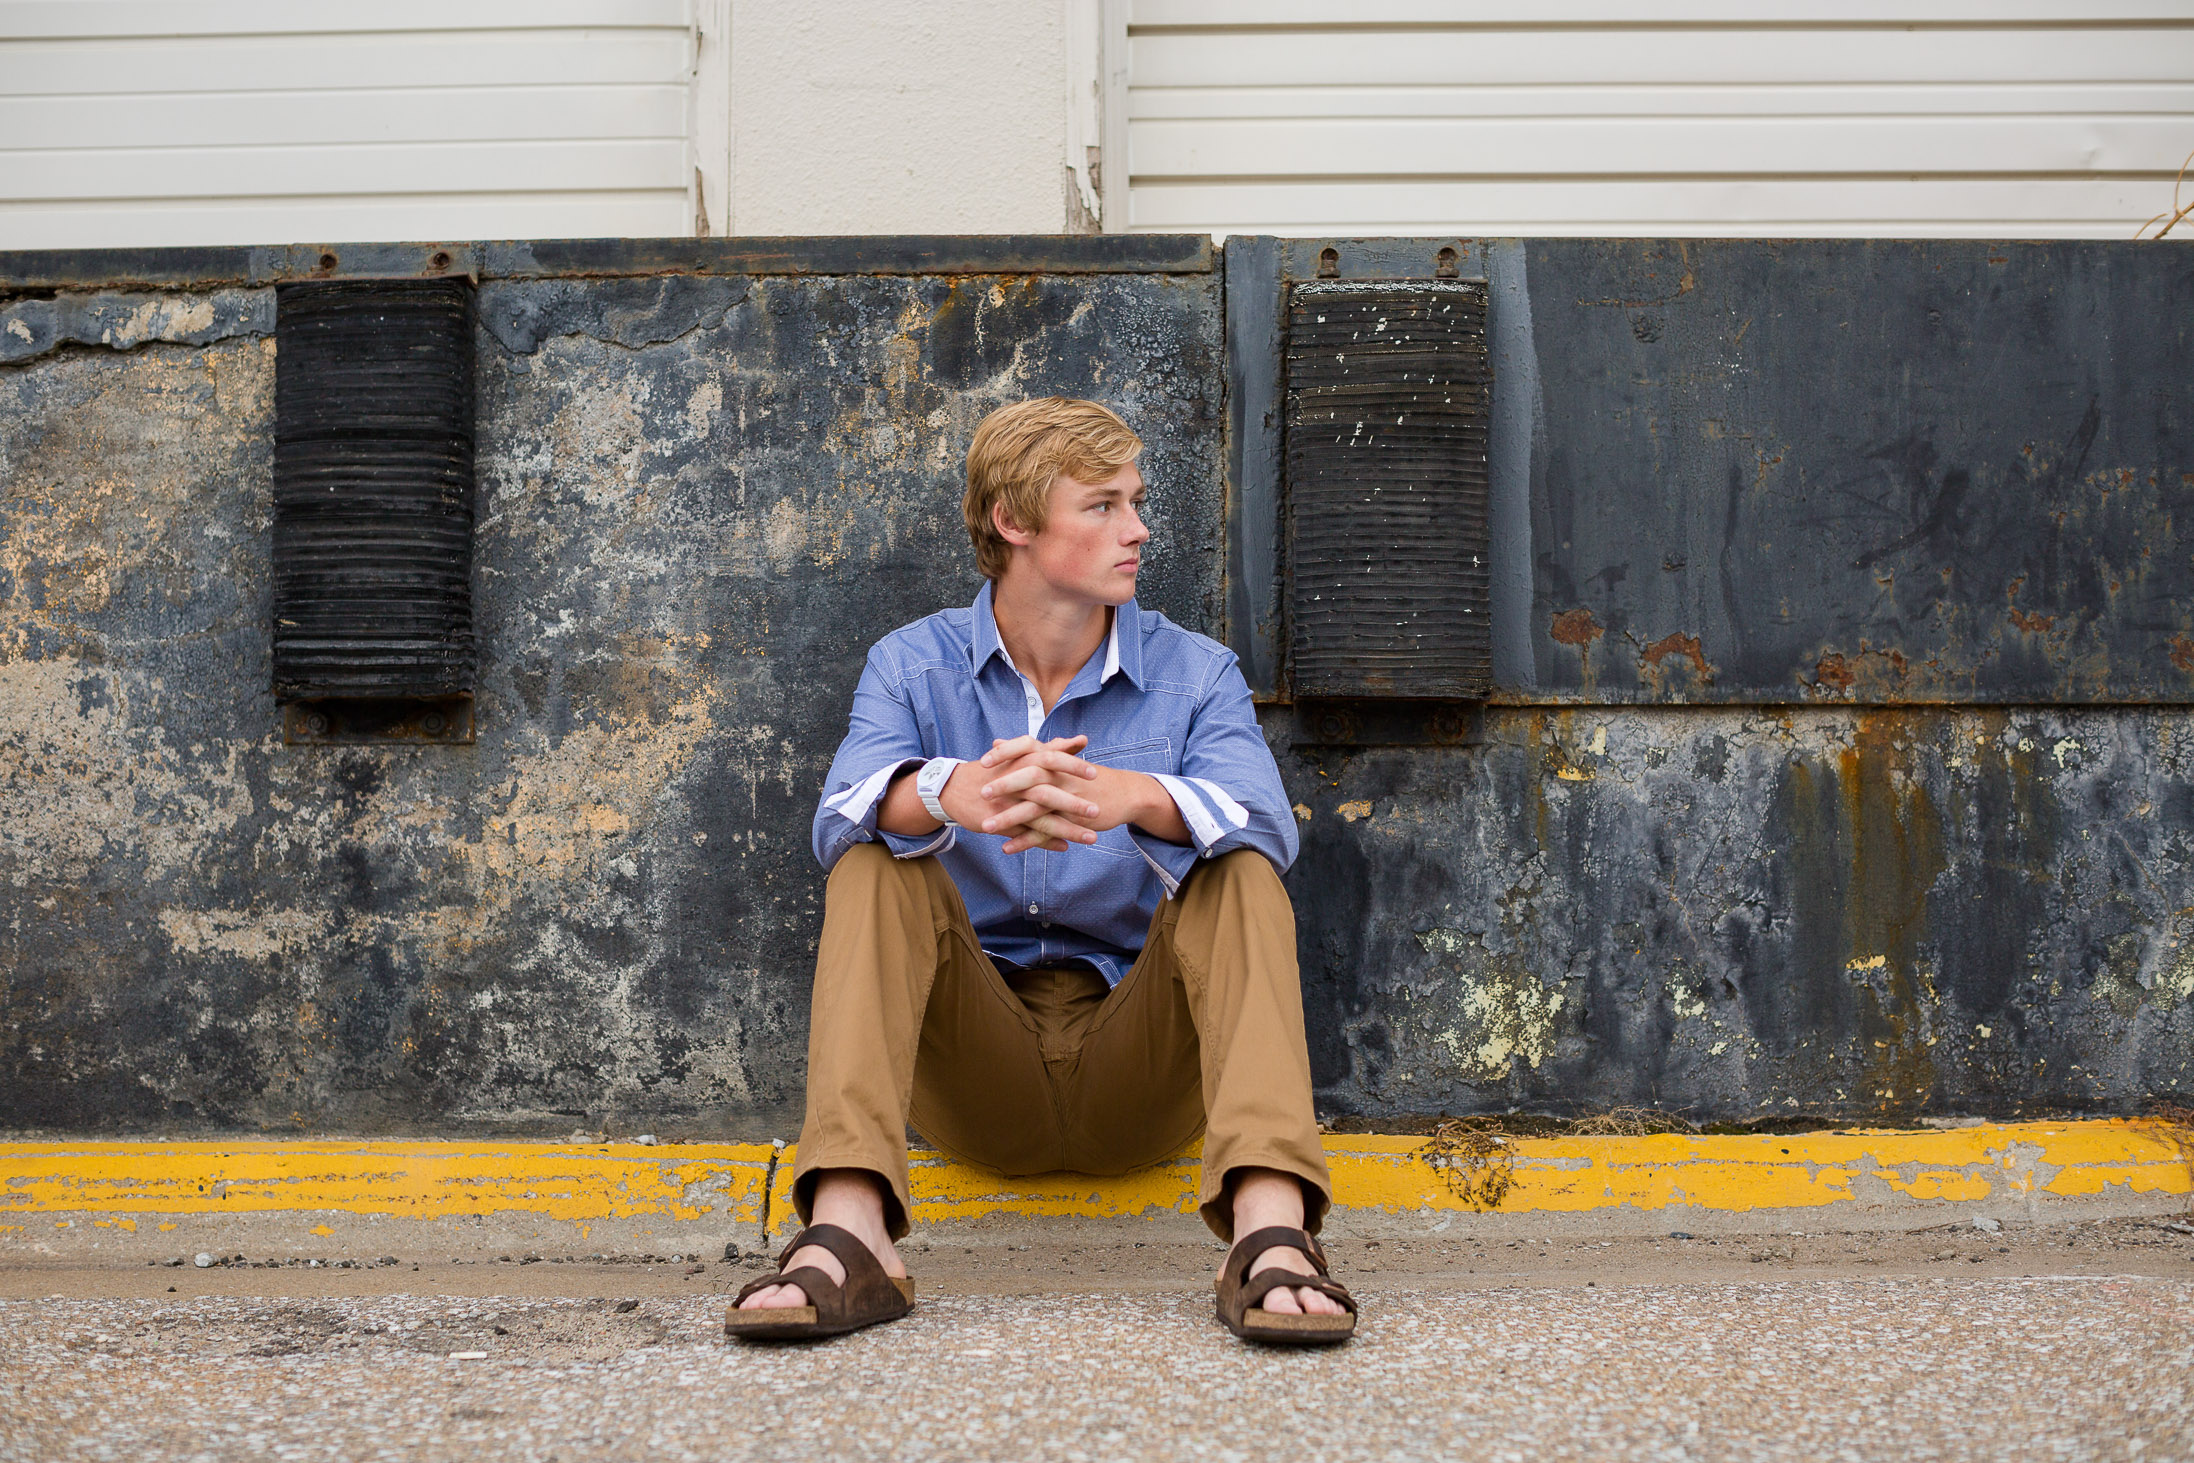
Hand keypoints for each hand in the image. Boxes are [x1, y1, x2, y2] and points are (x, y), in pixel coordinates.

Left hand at [968, 735, 1186, 853]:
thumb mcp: (1058, 759)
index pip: (1027, 748)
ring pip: (1035, 808)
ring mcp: (1067, 799)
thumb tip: (996, 740)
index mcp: (1055, 759)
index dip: (1005, 753)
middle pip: (1030, 776)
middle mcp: (1060, 776)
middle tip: (982, 793)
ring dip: (1009, 818)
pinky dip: (1025, 841)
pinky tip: (1006, 848)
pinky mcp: (1072, 820)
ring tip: (986, 827)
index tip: (982, 760)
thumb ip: (1023, 751)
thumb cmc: (1086, 777)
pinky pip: (1045, 832)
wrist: (1124, 793)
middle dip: (1005, 785)